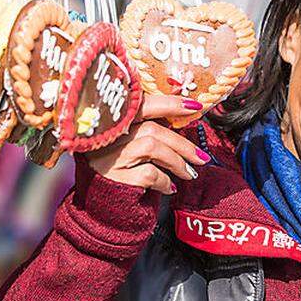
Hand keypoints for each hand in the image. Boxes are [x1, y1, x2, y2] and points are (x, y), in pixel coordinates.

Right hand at [84, 95, 210, 194]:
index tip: (194, 106)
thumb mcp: (125, 142)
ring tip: (189, 173)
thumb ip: (146, 127)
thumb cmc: (118, 166)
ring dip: (177, 162)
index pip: (144, 104)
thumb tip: (182, 116)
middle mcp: (109, 134)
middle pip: (153, 129)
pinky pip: (149, 174)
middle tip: (201, 156)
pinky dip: (165, 181)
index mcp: (114, 120)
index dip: (171, 103)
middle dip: (182, 143)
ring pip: (153, 148)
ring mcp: (111, 155)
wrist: (100, 197)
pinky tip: (169, 187)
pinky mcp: (115, 177)